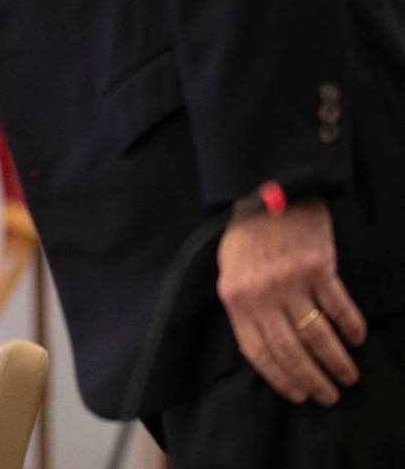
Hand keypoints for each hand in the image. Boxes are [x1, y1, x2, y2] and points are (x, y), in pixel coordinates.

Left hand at [216, 198, 365, 405]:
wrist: (266, 190)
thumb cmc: (247, 232)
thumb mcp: (230, 268)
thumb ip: (243, 304)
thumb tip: (262, 345)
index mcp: (235, 296)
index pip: (258, 351)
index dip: (281, 378)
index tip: (299, 394)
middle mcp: (261, 293)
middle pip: (290, 351)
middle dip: (312, 380)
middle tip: (329, 395)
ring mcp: (290, 281)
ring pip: (318, 336)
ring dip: (337, 362)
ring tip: (347, 376)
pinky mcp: (317, 267)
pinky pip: (339, 309)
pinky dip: (351, 328)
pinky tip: (357, 338)